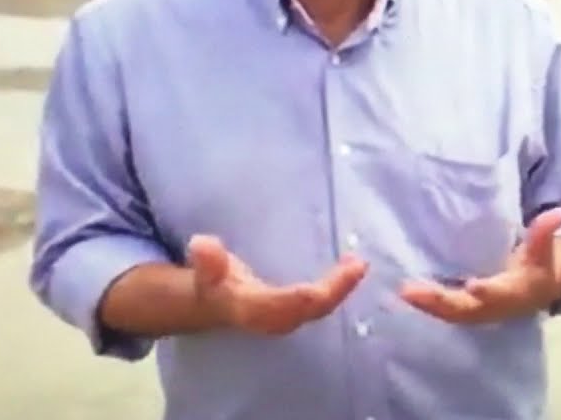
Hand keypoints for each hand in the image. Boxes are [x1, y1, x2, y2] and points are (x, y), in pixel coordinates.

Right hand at [186, 234, 366, 334]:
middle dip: (337, 289)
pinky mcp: (296, 312)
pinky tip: (351, 269)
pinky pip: (321, 303)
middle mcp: (276, 318)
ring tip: (357, 263)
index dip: (315, 293)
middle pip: (313, 309)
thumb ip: (208, 260)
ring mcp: (288, 318)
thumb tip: (202, 243)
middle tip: (358, 263)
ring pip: (320, 308)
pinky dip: (337, 288)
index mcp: (256, 309)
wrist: (214, 304)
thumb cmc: (214, 282)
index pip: (290, 304)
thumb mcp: (207, 270)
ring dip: (341, 288)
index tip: (338, 271)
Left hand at [399, 207, 560, 324]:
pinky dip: (425, 304)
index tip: (473, 286)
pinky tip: (405, 292)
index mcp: (512, 294)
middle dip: (440, 302)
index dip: (486, 292)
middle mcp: (492, 308)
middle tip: (412, 291)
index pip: (498, 294)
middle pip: (464, 308)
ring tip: (404, 291)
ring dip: (427, 304)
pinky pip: (443, 309)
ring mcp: (476, 312)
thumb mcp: (544, 251)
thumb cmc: (538, 267)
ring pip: (450, 312)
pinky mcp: (463, 309)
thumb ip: (545, 232)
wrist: (536, 293)